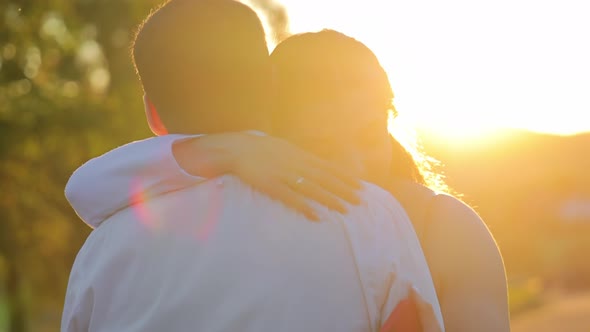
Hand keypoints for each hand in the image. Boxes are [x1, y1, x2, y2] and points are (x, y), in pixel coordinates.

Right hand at [175, 132, 362, 220]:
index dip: (344, 177)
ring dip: (330, 199)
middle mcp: (295, 164)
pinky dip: (305, 207)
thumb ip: (298, 155)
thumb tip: (312, 162)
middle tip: (360, 199)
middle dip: (344, 189)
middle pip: (325, 178)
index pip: (328, 167)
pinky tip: (317, 216)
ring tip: (345, 209)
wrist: (235, 148)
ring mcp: (284, 175)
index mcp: (299, 155)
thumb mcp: (282, 147)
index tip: (360, 185)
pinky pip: (291, 198)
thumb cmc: (258, 148)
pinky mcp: (271, 185)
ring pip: (313, 188)